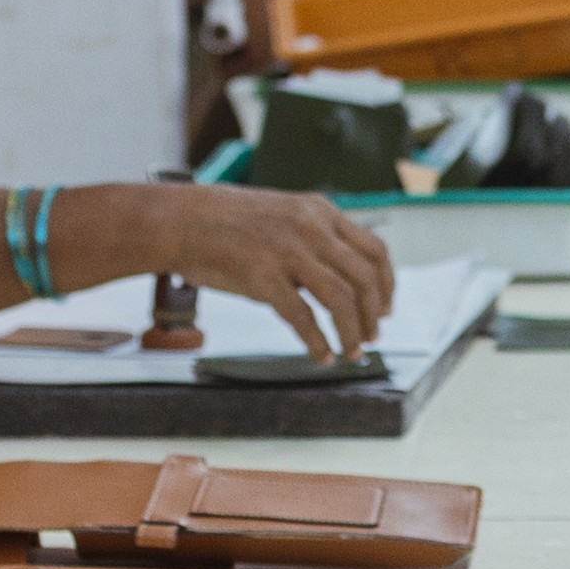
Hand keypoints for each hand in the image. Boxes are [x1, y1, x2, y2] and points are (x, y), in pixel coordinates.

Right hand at [114, 179, 398, 359]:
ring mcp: (288, 252)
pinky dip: (318, 342)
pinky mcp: (262, 276)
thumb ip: (315, 240)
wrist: (182, 219)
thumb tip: (341, 279)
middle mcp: (311, 229)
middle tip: (371, 338)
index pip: (375, 250)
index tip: (386, 309)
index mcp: (321, 212)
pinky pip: (303, 316)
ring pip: (342, 299)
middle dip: (374, 315)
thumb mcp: (284, 215)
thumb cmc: (229, 222)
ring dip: (352, 332)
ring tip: (351, 353)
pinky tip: (321, 356)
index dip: (388, 285)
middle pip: (366, 278)